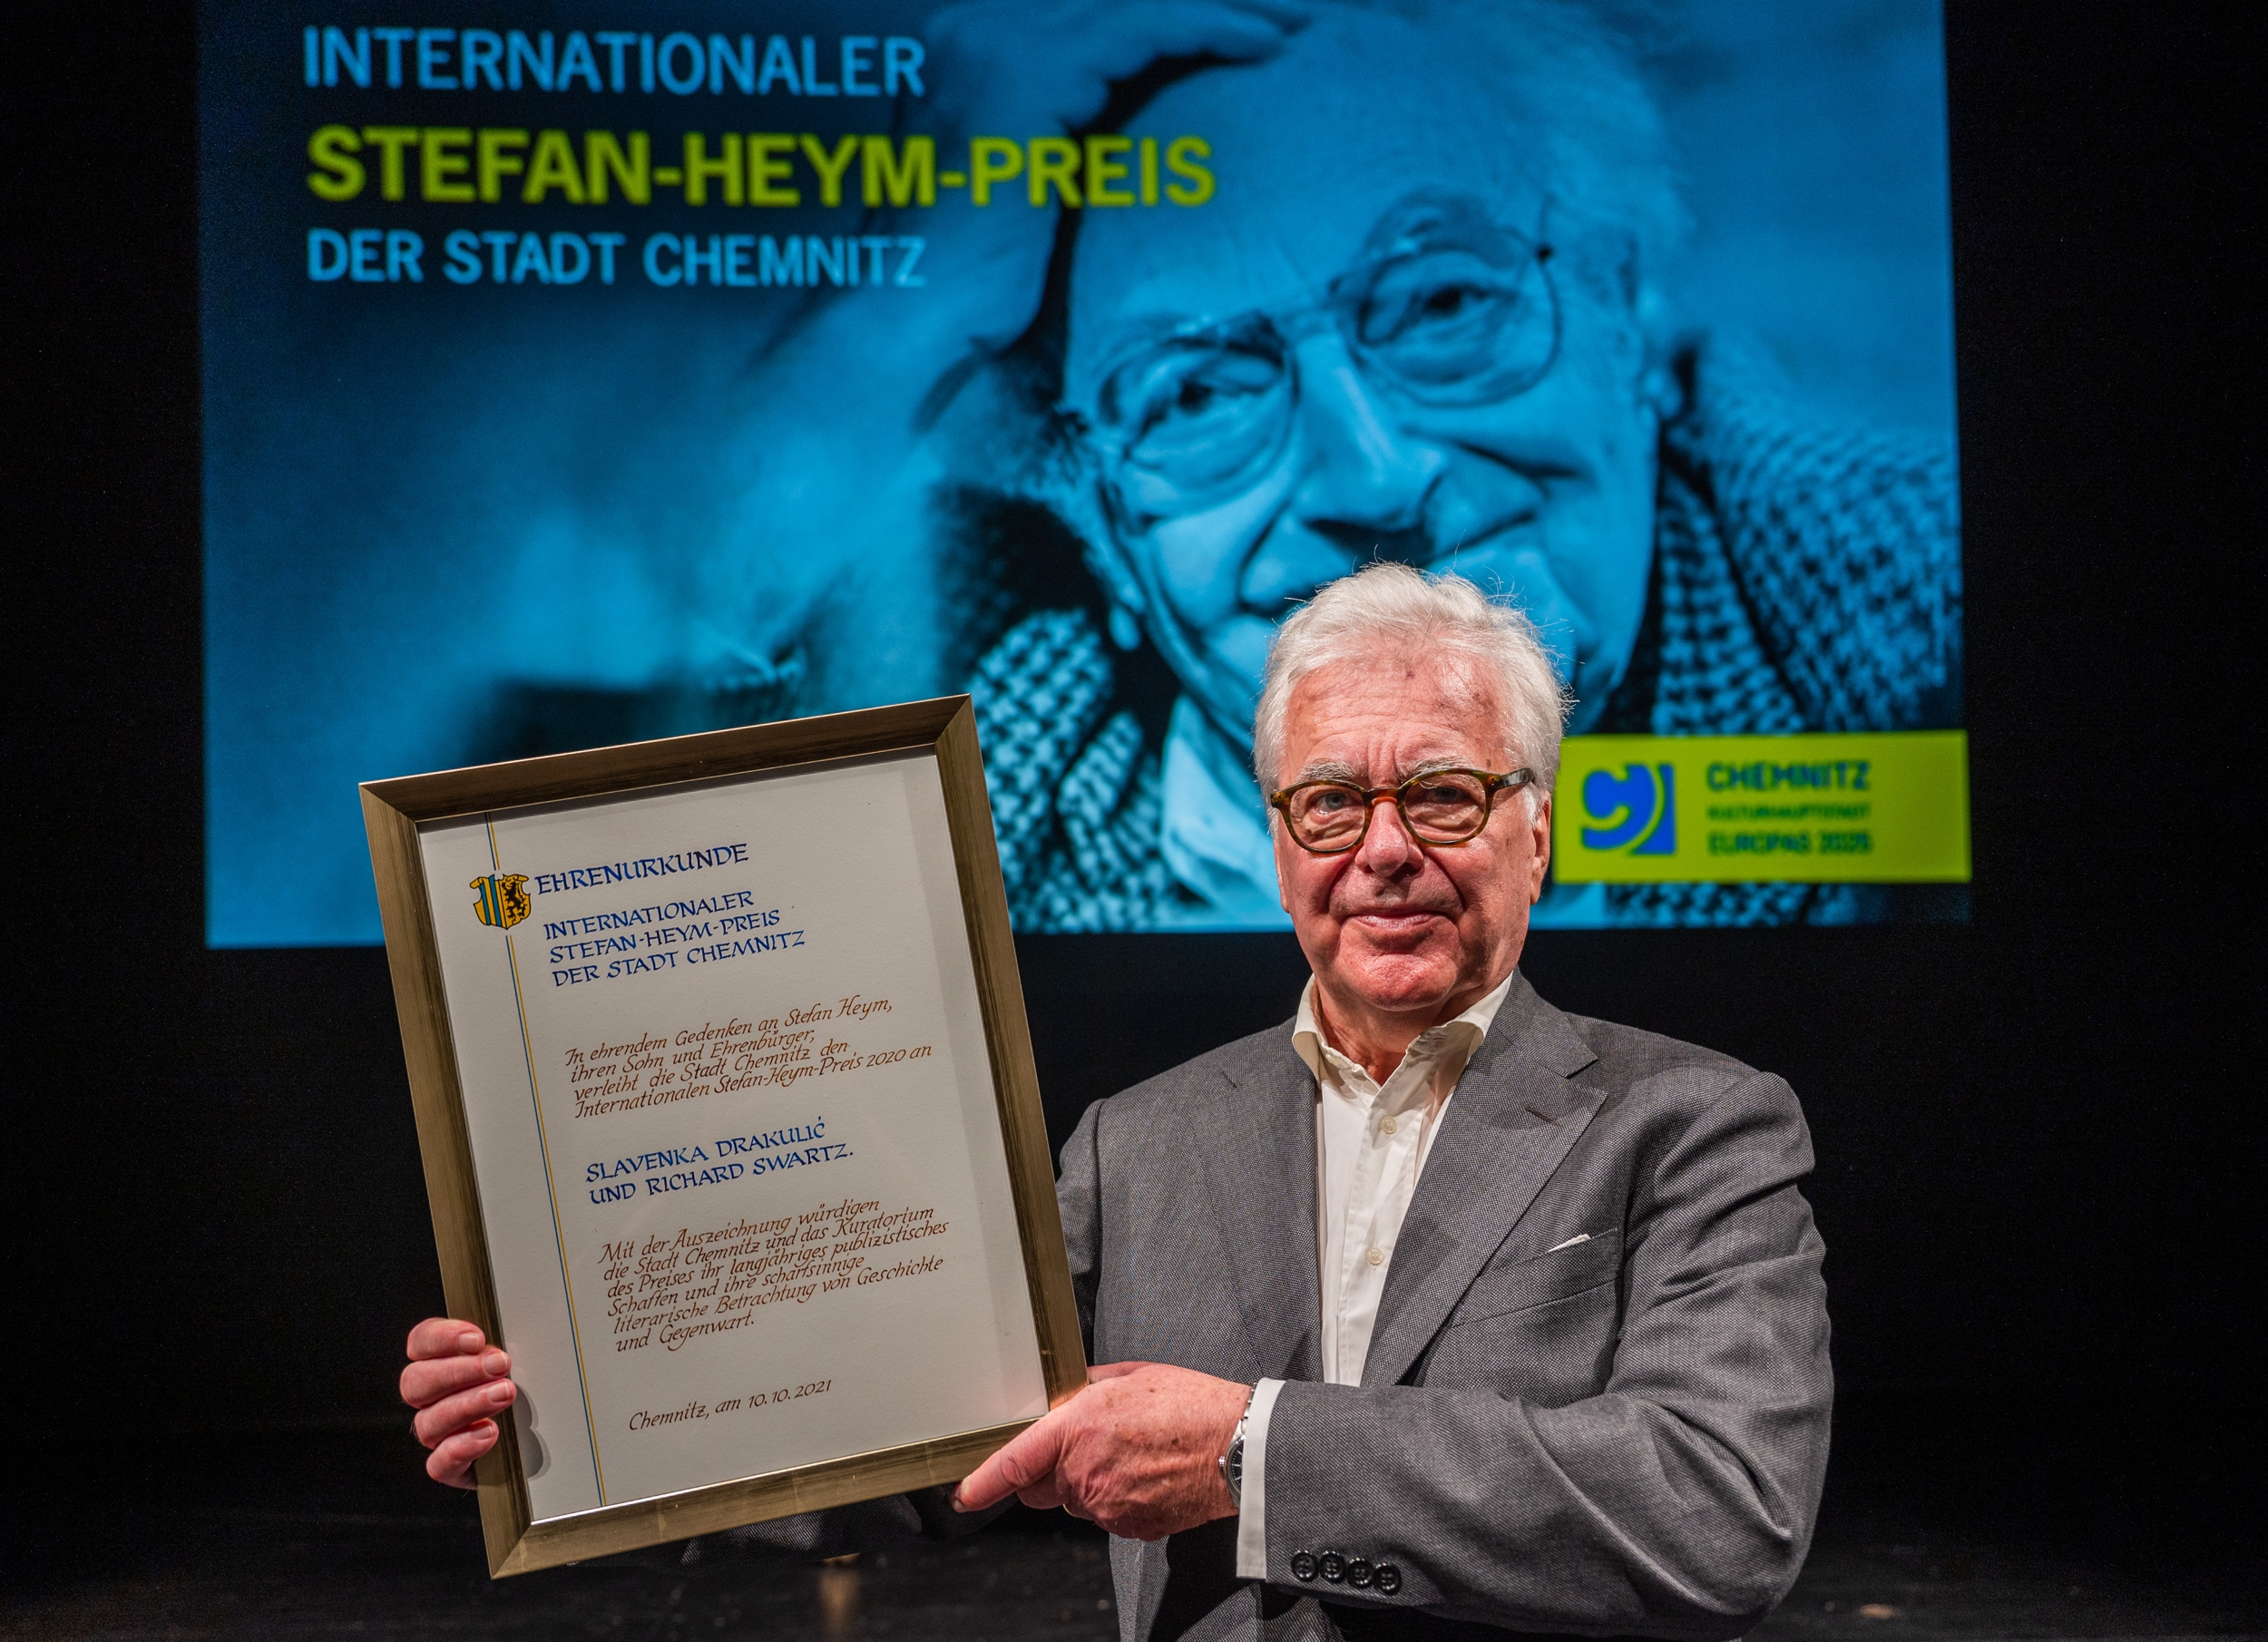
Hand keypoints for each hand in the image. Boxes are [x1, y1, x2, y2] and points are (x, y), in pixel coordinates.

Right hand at [401, 1317, 516, 1488]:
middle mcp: (430, 1399)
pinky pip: (439, 1463)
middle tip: (499, 1365)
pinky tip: (488, 1433)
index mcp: (437, 1364)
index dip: (441, 1339)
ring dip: (468, 1404)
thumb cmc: (518, 1388)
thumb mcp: (511, 1360)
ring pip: (428, 1421)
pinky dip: (462, 1447)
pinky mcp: (450, 1467)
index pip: (419, 1344)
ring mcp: (438, 1434)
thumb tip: (507, 1339)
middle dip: (459, 1371)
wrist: (532, 1440)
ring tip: (503, 1394)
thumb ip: (498, 1347)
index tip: (476, 1338)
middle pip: (416, 1382)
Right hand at [922, 0, 1310, 347]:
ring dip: (1222, 11)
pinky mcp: (1020, 78)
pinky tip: (1261, 47)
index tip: (1249, 33)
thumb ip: (1072, 148)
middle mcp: (971, 33)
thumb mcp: (1032, 197)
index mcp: (969, 54)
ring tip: (1294, 30)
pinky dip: (1206, 30)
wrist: (905, 327)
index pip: (1094, 14)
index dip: (1173, 17)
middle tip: (1294, 20)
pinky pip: (1137, 31)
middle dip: (1205, 4)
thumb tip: (1146, 147)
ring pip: (1133, 4)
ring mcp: (989, 48)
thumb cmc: (968, 291)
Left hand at [952, 1361, 1248, 1539]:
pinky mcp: (1128, 1526)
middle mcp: (1085, 1471)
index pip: (1015, 1462)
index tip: (963, 1495)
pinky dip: (1118, 1499)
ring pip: (1077, 1501)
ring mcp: (1106, 1504)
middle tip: (1095, 1445)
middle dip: (1054, 1470)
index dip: (982, 1482)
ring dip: (1091, 1482)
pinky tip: (1147, 1475)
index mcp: (1079, 1427)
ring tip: (1135, 1455)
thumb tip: (1067, 1394)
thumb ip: (1087, 1386)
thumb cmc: (1190, 1405)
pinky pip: (1106, 1515)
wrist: (1236, 1448)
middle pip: (1044, 1486)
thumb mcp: (1130, 1375)